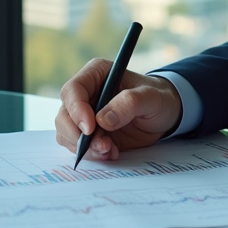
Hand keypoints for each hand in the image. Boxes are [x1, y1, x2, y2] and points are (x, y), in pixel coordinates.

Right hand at [54, 59, 182, 161]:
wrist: (163, 114)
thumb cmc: (158, 98)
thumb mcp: (151, 97)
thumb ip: (129, 103)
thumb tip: (102, 119)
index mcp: (96, 74)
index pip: (73, 90)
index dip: (76, 110)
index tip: (90, 128)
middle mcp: (86, 93)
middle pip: (64, 115)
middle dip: (78, 135)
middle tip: (102, 145)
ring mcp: (85, 114)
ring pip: (66, 133)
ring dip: (85, 147)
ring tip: (110, 150)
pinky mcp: (89, 133)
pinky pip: (78, 146)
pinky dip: (92, 153)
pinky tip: (111, 152)